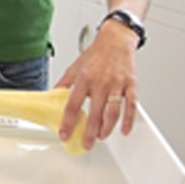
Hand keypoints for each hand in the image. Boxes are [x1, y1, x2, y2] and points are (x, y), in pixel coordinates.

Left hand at [55, 22, 138, 149]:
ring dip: (106, 129)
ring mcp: (117, 84)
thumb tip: (53, 94)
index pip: (73, 106)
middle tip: (86, 144)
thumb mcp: (75, 66)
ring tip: (101, 137)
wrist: (116, 39)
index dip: (67, 123)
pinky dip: (129, 120)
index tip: (64, 134)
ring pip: (112, 113)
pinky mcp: (131, 85)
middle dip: (89, 133)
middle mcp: (100, 82)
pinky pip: (131, 106)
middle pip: (94, 114)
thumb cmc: (96, 53)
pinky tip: (124, 130)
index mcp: (84, 79)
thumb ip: (65, 82)